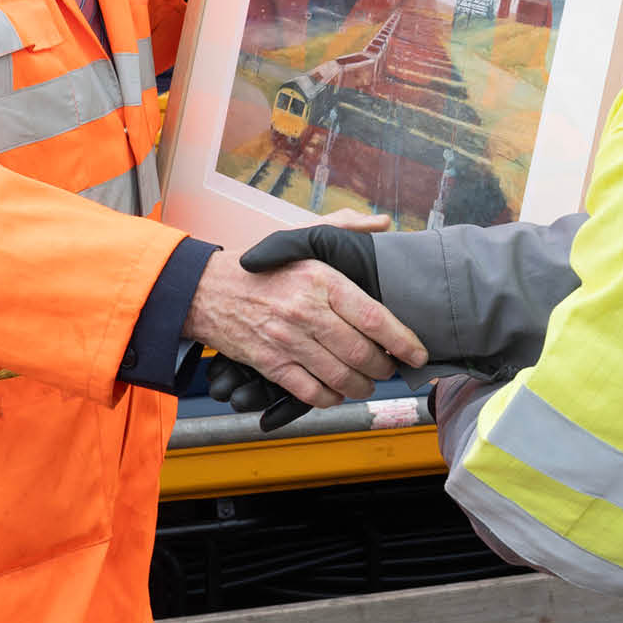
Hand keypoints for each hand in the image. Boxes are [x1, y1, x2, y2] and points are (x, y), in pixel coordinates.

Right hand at [184, 232, 424, 408]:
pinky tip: (335, 391)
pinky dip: (329, 397)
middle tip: (390, 368)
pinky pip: (311, 392)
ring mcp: (287, 340)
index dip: (403, 341)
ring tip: (367, 383)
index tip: (417, 352)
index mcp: (321, 278)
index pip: (374, 318)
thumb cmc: (260, 266)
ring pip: (341, 377)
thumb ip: (345, 227)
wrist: (206, 289)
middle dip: (384, 368)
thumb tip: (382, 225)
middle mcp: (306, 310)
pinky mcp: (270, 363)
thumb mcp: (302, 238)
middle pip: (362, 353)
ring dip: (362, 387)